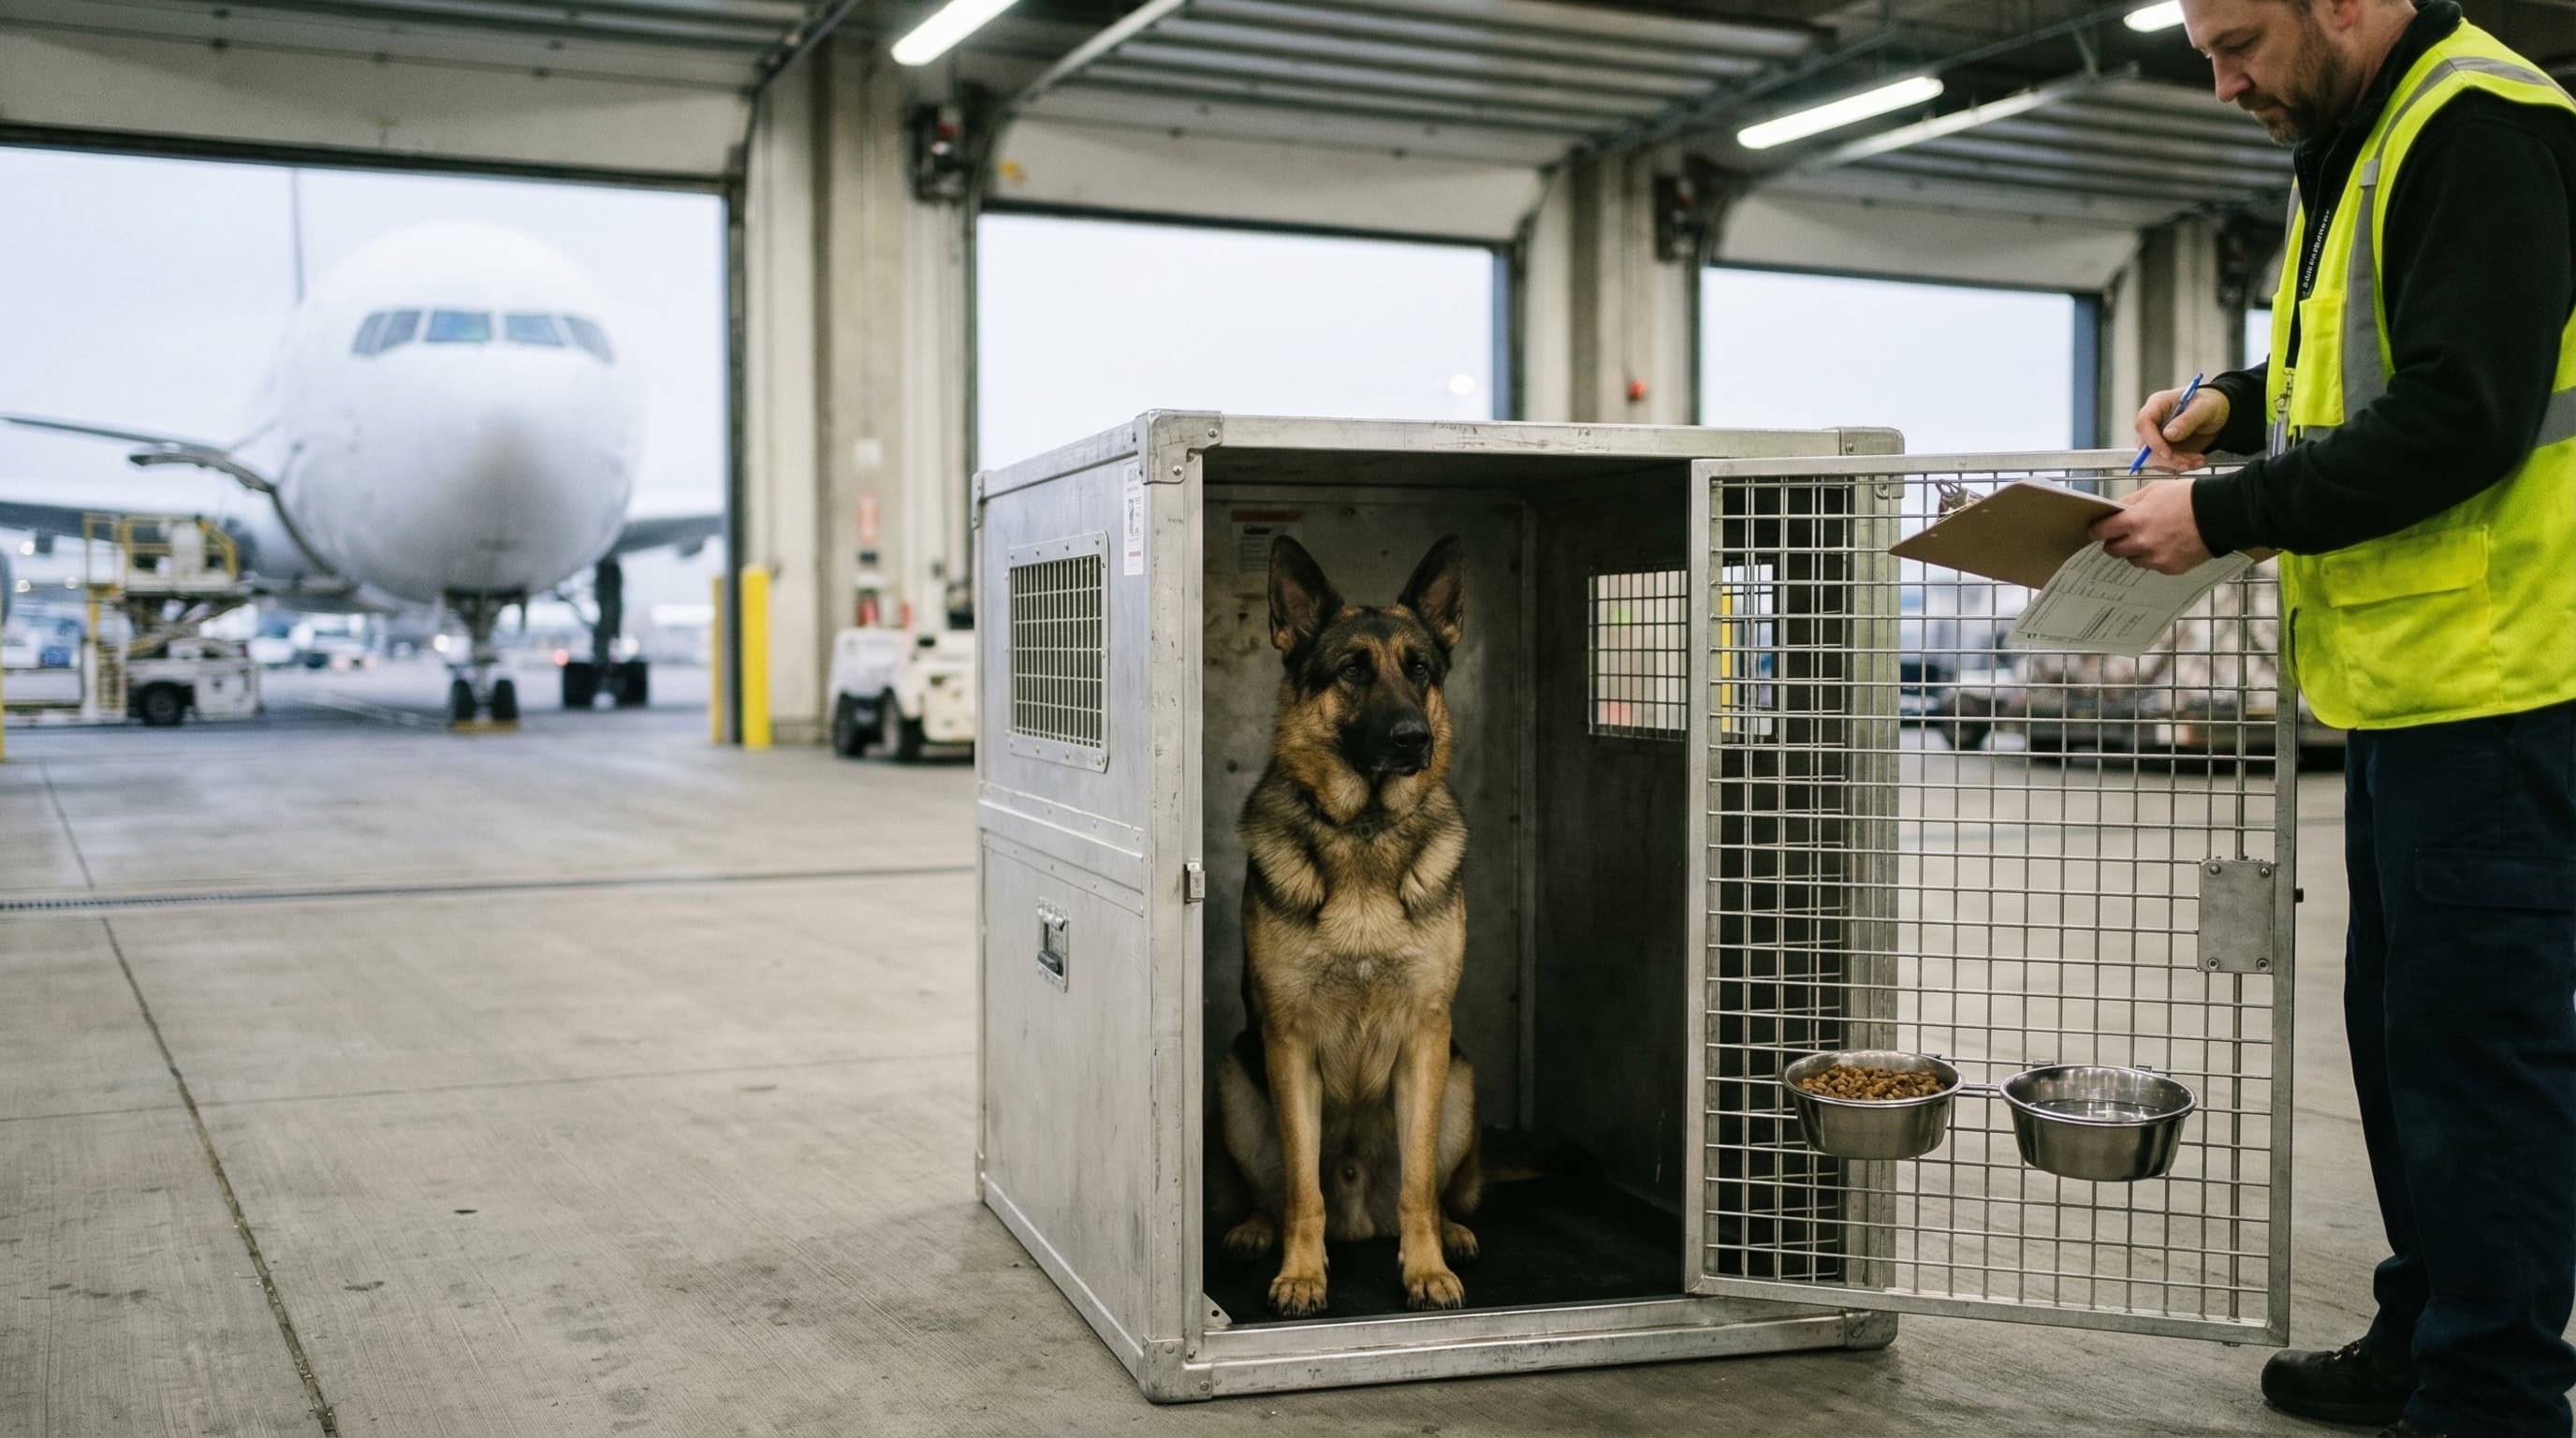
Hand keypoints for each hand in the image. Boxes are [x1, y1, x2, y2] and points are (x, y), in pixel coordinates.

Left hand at [2091, 479, 2212, 574]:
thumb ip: (2131, 502)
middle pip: (2112, 550)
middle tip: (2122, 535)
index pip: (2100, 532)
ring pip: (2132, 560)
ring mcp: (2155, 558)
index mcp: (2134, 521)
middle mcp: (2141, 543)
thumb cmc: (2188, 497)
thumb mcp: (2155, 490)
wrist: (2221, 514)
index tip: (2096, 530)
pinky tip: (2168, 545)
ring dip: (2135, 551)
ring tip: (2151, 538)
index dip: (2096, 530)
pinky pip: (2153, 566)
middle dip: (2114, 542)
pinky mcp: (2170, 568)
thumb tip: (2115, 510)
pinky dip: (2155, 557)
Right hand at [2133, 385, 2230, 471]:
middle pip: (2146, 446)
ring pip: (2156, 459)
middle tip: (2191, 462)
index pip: (2143, 423)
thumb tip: (2168, 435)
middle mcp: (2153, 422)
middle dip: (2169, 459)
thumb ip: (2187, 419)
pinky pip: (2166, 464)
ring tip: (2200, 460)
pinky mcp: (2164, 450)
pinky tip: (2198, 460)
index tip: (2167, 454)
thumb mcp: (2205, 407)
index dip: (2152, 441)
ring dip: (2178, 464)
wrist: (2217, 415)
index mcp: (2157, 405)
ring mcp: (2156, 438)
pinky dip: (2182, 466)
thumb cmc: (2210, 404)